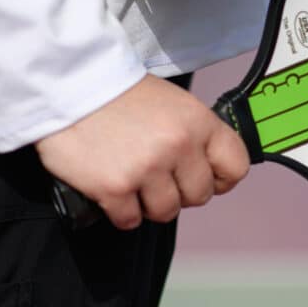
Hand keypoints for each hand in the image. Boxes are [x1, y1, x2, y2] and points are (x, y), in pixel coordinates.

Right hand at [35, 75, 249, 229]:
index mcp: (199, 122)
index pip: (236, 166)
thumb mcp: (174, 103)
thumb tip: (208, 168)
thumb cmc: (122, 94)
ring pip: (166, 212)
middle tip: (159, 177)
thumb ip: (195, 134)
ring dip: (150, 203)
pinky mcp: (115, 188)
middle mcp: (179, 146)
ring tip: (135, 181)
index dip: (222, 179)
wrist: (71, 86)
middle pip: (200, 195)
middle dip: (181, 191)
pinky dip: (121, 211)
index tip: (207, 178)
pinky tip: (113, 188)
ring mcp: (147, 169)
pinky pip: (130, 220)